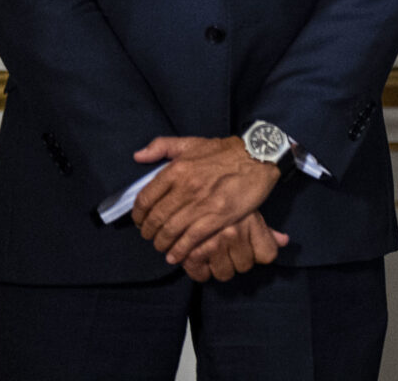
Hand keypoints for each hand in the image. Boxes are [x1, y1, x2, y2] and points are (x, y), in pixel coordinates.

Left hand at [131, 136, 281, 265]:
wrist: (259, 156)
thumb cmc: (225, 151)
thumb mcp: (192, 142)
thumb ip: (162, 146)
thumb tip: (138, 156)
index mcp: (177, 169)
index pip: (145, 199)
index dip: (138, 215)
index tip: (141, 221)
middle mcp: (186, 187)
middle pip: (156, 219)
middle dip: (149, 233)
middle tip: (151, 237)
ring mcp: (202, 203)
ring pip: (170, 231)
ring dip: (162, 244)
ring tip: (163, 247)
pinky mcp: (218, 216)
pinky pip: (190, 239)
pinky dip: (179, 250)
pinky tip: (176, 255)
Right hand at [180, 212, 289, 282]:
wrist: (187, 193)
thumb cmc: (222, 203)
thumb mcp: (247, 210)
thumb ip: (266, 229)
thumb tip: (284, 241)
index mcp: (250, 222)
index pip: (268, 255)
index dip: (259, 253)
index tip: (250, 247)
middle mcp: (233, 234)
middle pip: (246, 266)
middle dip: (238, 260)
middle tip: (228, 248)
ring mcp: (212, 245)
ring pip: (226, 274)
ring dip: (220, 267)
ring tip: (214, 253)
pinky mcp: (191, 254)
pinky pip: (202, 276)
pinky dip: (200, 271)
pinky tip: (200, 259)